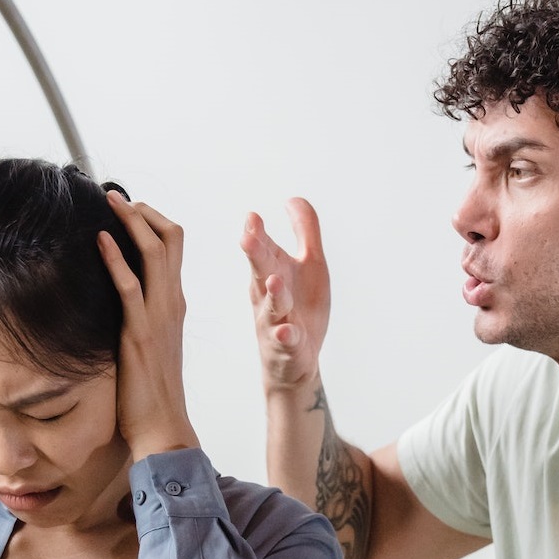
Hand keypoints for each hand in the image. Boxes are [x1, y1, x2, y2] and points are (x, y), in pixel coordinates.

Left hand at [99, 192, 198, 461]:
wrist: (162, 426)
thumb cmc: (150, 392)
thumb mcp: (148, 344)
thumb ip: (138, 317)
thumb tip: (114, 300)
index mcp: (174, 304)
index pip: (173, 247)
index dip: (153, 221)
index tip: (128, 210)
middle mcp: (172, 303)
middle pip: (170, 239)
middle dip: (144, 212)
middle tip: (116, 197)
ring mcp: (159, 316)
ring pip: (155, 252)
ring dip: (132, 221)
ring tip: (110, 200)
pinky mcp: (139, 332)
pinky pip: (129, 285)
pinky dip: (115, 257)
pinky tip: (99, 239)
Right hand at [241, 197, 330, 393]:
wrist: (295, 360)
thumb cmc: (300, 307)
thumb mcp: (310, 265)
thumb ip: (305, 231)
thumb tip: (293, 198)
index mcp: (274, 272)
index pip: (264, 249)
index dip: (258, 234)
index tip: (252, 217)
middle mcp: (268, 295)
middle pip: (261, 271)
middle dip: (255, 254)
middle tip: (248, 236)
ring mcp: (275, 322)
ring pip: (273, 306)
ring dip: (274, 294)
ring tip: (275, 280)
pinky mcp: (287, 346)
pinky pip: (285, 340)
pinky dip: (286, 336)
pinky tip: (287, 331)